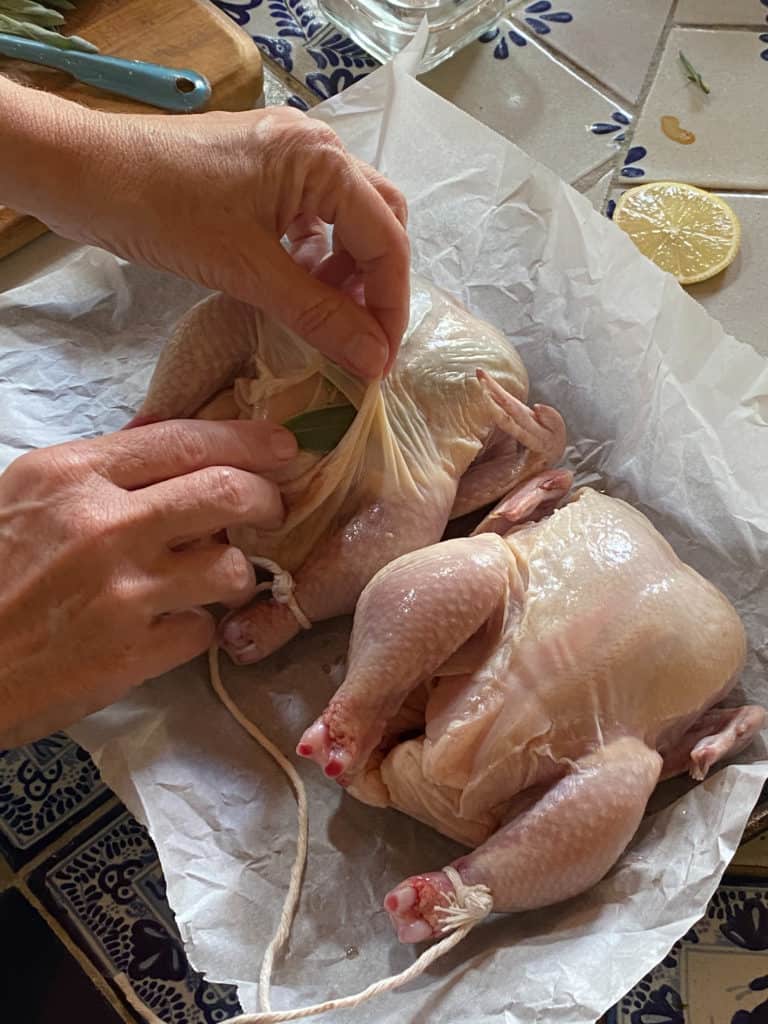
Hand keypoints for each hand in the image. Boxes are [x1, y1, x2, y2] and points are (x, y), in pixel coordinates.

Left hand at [0, 79, 409, 377]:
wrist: (81, 171)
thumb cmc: (163, 211)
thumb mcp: (248, 270)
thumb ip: (319, 315)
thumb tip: (375, 361)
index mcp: (323, 161)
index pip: (387, 240)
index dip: (390, 306)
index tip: (380, 361)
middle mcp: (317, 148)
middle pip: (379, 221)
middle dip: (376, 283)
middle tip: (359, 337)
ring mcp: (288, 155)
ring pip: (347, 219)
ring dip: (347, 270)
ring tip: (327, 316)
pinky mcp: (261, 171)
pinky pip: (311, 216)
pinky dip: (316, 256)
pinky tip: (298, 287)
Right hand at [0, 419, 296, 746]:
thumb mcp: (30, 494)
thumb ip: (103, 470)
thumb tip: (173, 441)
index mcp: (74, 474)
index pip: (186, 440)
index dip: (248, 440)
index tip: (282, 448)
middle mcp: (104, 525)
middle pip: (228, 493)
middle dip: (267, 499)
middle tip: (272, 510)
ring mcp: (122, 592)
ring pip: (230, 566)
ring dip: (233, 573)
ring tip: (210, 579)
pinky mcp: (131, 654)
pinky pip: (204, 630)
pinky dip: (197, 627)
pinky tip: (171, 625)